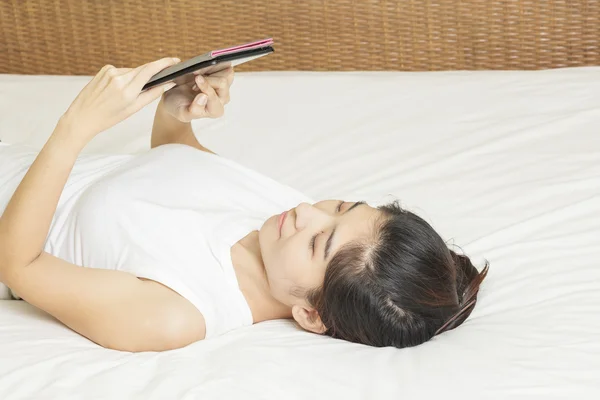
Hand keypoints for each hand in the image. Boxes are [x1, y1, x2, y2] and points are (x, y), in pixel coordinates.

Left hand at [60, 57, 180, 142]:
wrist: (82, 116)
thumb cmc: (108, 117)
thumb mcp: (133, 109)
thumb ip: (152, 95)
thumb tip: (168, 84)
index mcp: (128, 91)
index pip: (150, 70)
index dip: (164, 63)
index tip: (174, 60)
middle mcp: (119, 78)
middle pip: (143, 69)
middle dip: (151, 73)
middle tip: (158, 80)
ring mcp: (110, 72)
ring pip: (132, 71)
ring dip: (135, 78)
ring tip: (125, 94)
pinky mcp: (104, 69)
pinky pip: (121, 71)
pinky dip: (124, 78)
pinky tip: (115, 89)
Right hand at [159, 66, 233, 122]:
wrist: (176, 98)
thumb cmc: (179, 107)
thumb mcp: (182, 113)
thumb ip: (194, 109)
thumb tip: (203, 97)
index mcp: (215, 110)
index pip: (215, 96)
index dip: (205, 87)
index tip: (196, 79)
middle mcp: (222, 99)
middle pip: (223, 83)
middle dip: (207, 78)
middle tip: (195, 78)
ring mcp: (224, 87)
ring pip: (227, 73)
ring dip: (212, 69)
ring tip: (198, 71)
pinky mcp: (222, 76)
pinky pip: (224, 66)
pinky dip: (213, 64)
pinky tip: (203, 66)